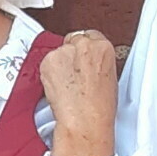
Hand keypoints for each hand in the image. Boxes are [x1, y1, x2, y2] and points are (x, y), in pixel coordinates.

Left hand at [41, 31, 118, 155]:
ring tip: (67, 85)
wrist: (84, 119)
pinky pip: (46, 63)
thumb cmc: (99, 106)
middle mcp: (84, 44)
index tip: (82, 60)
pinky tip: (58, 87)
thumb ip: (97, 60)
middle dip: (71, 54)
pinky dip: (49, 72)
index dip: (84, 50)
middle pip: (73, 40)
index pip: (90, 36)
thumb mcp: (109, 76)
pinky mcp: (48, 61)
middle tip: (73, 75)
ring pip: (58, 51)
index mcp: (103, 47)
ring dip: (59, 64)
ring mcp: (64, 51)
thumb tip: (88, 61)